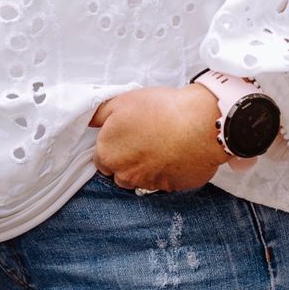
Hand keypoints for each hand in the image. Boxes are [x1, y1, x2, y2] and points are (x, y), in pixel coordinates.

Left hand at [90, 85, 229, 192]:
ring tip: (162, 144)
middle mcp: (124, 174)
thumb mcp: (122, 101)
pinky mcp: (172, 188)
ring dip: (147, 167)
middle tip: (144, 138)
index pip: (101, 157)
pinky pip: (165, 181)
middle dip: (127, 160)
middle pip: (119, 172)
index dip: (113, 144)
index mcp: (108, 154)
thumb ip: (99, 114)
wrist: (201, 124)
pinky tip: (177, 152)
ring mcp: (149, 184)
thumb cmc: (161, 109)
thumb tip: (87, 120)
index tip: (126, 134)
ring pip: (141, 179)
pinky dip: (168, 170)